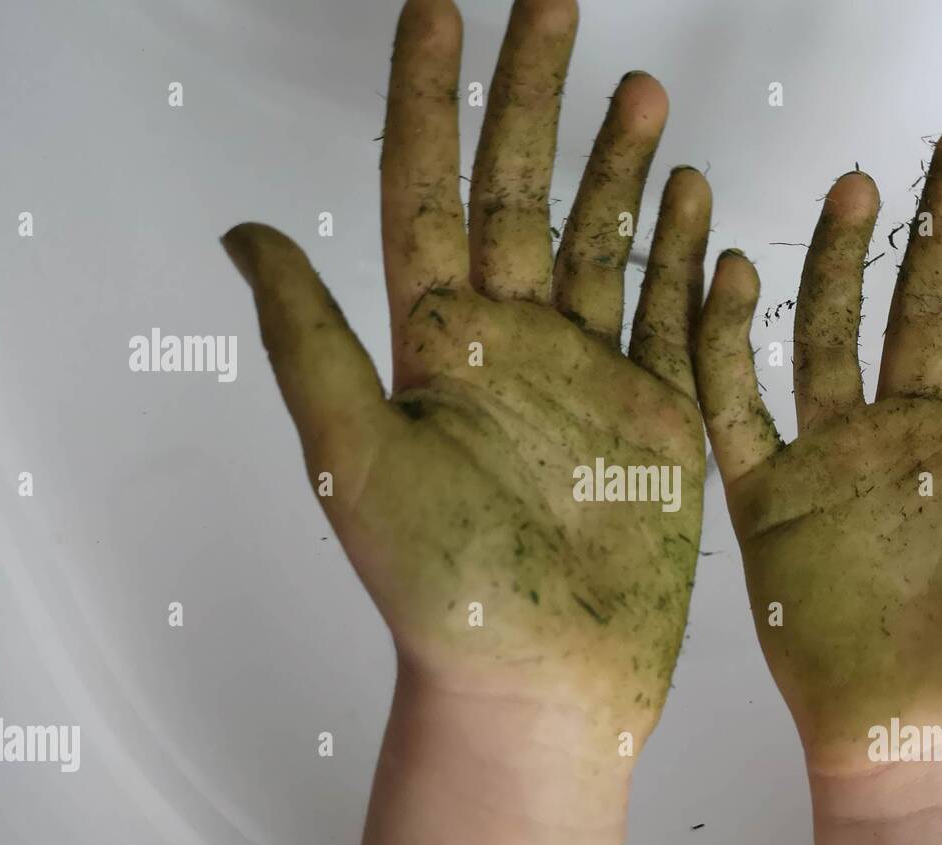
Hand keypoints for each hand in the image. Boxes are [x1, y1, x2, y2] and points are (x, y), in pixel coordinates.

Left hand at [223, 0, 709, 753]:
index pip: (428, 189)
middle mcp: (512, 346)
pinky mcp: (653, 417)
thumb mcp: (354, 459)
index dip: (431, 95)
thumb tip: (242, 234)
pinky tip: (699, 203)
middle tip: (556, 8)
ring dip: (621, 168)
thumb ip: (310, 341)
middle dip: (538, 99)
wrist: (543, 681)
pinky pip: (672, 319)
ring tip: (640, 91)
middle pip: (523, 193)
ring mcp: (588, 376)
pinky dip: (689, 262)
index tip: (441, 9)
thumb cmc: (446, 591)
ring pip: (603, 244)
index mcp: (438, 345)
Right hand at [695, 124, 941, 765]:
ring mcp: (836, 463)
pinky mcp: (771, 502)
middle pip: (918, 308)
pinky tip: (732, 275)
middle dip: (938, 226)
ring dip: (841, 264)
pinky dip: (727, 344)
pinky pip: (737, 409)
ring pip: (830, 337)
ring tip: (858, 189)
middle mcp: (908, 439)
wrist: (935, 742)